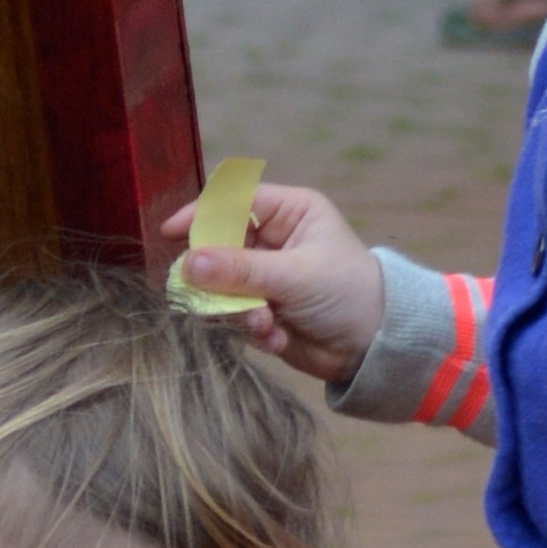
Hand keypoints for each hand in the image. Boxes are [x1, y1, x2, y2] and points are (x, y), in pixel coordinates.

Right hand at [158, 182, 386, 383]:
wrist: (374, 347)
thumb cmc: (348, 293)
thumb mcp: (296, 275)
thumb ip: (241, 270)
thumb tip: (188, 264)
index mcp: (288, 212)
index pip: (234, 200)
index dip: (201, 213)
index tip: (172, 233)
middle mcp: (271, 239)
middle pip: (218, 245)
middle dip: (218, 276)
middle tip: (216, 297)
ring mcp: (263, 276)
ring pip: (221, 285)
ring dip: (237, 308)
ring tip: (264, 323)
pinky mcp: (259, 309)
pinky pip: (233, 315)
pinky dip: (251, 329)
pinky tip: (278, 337)